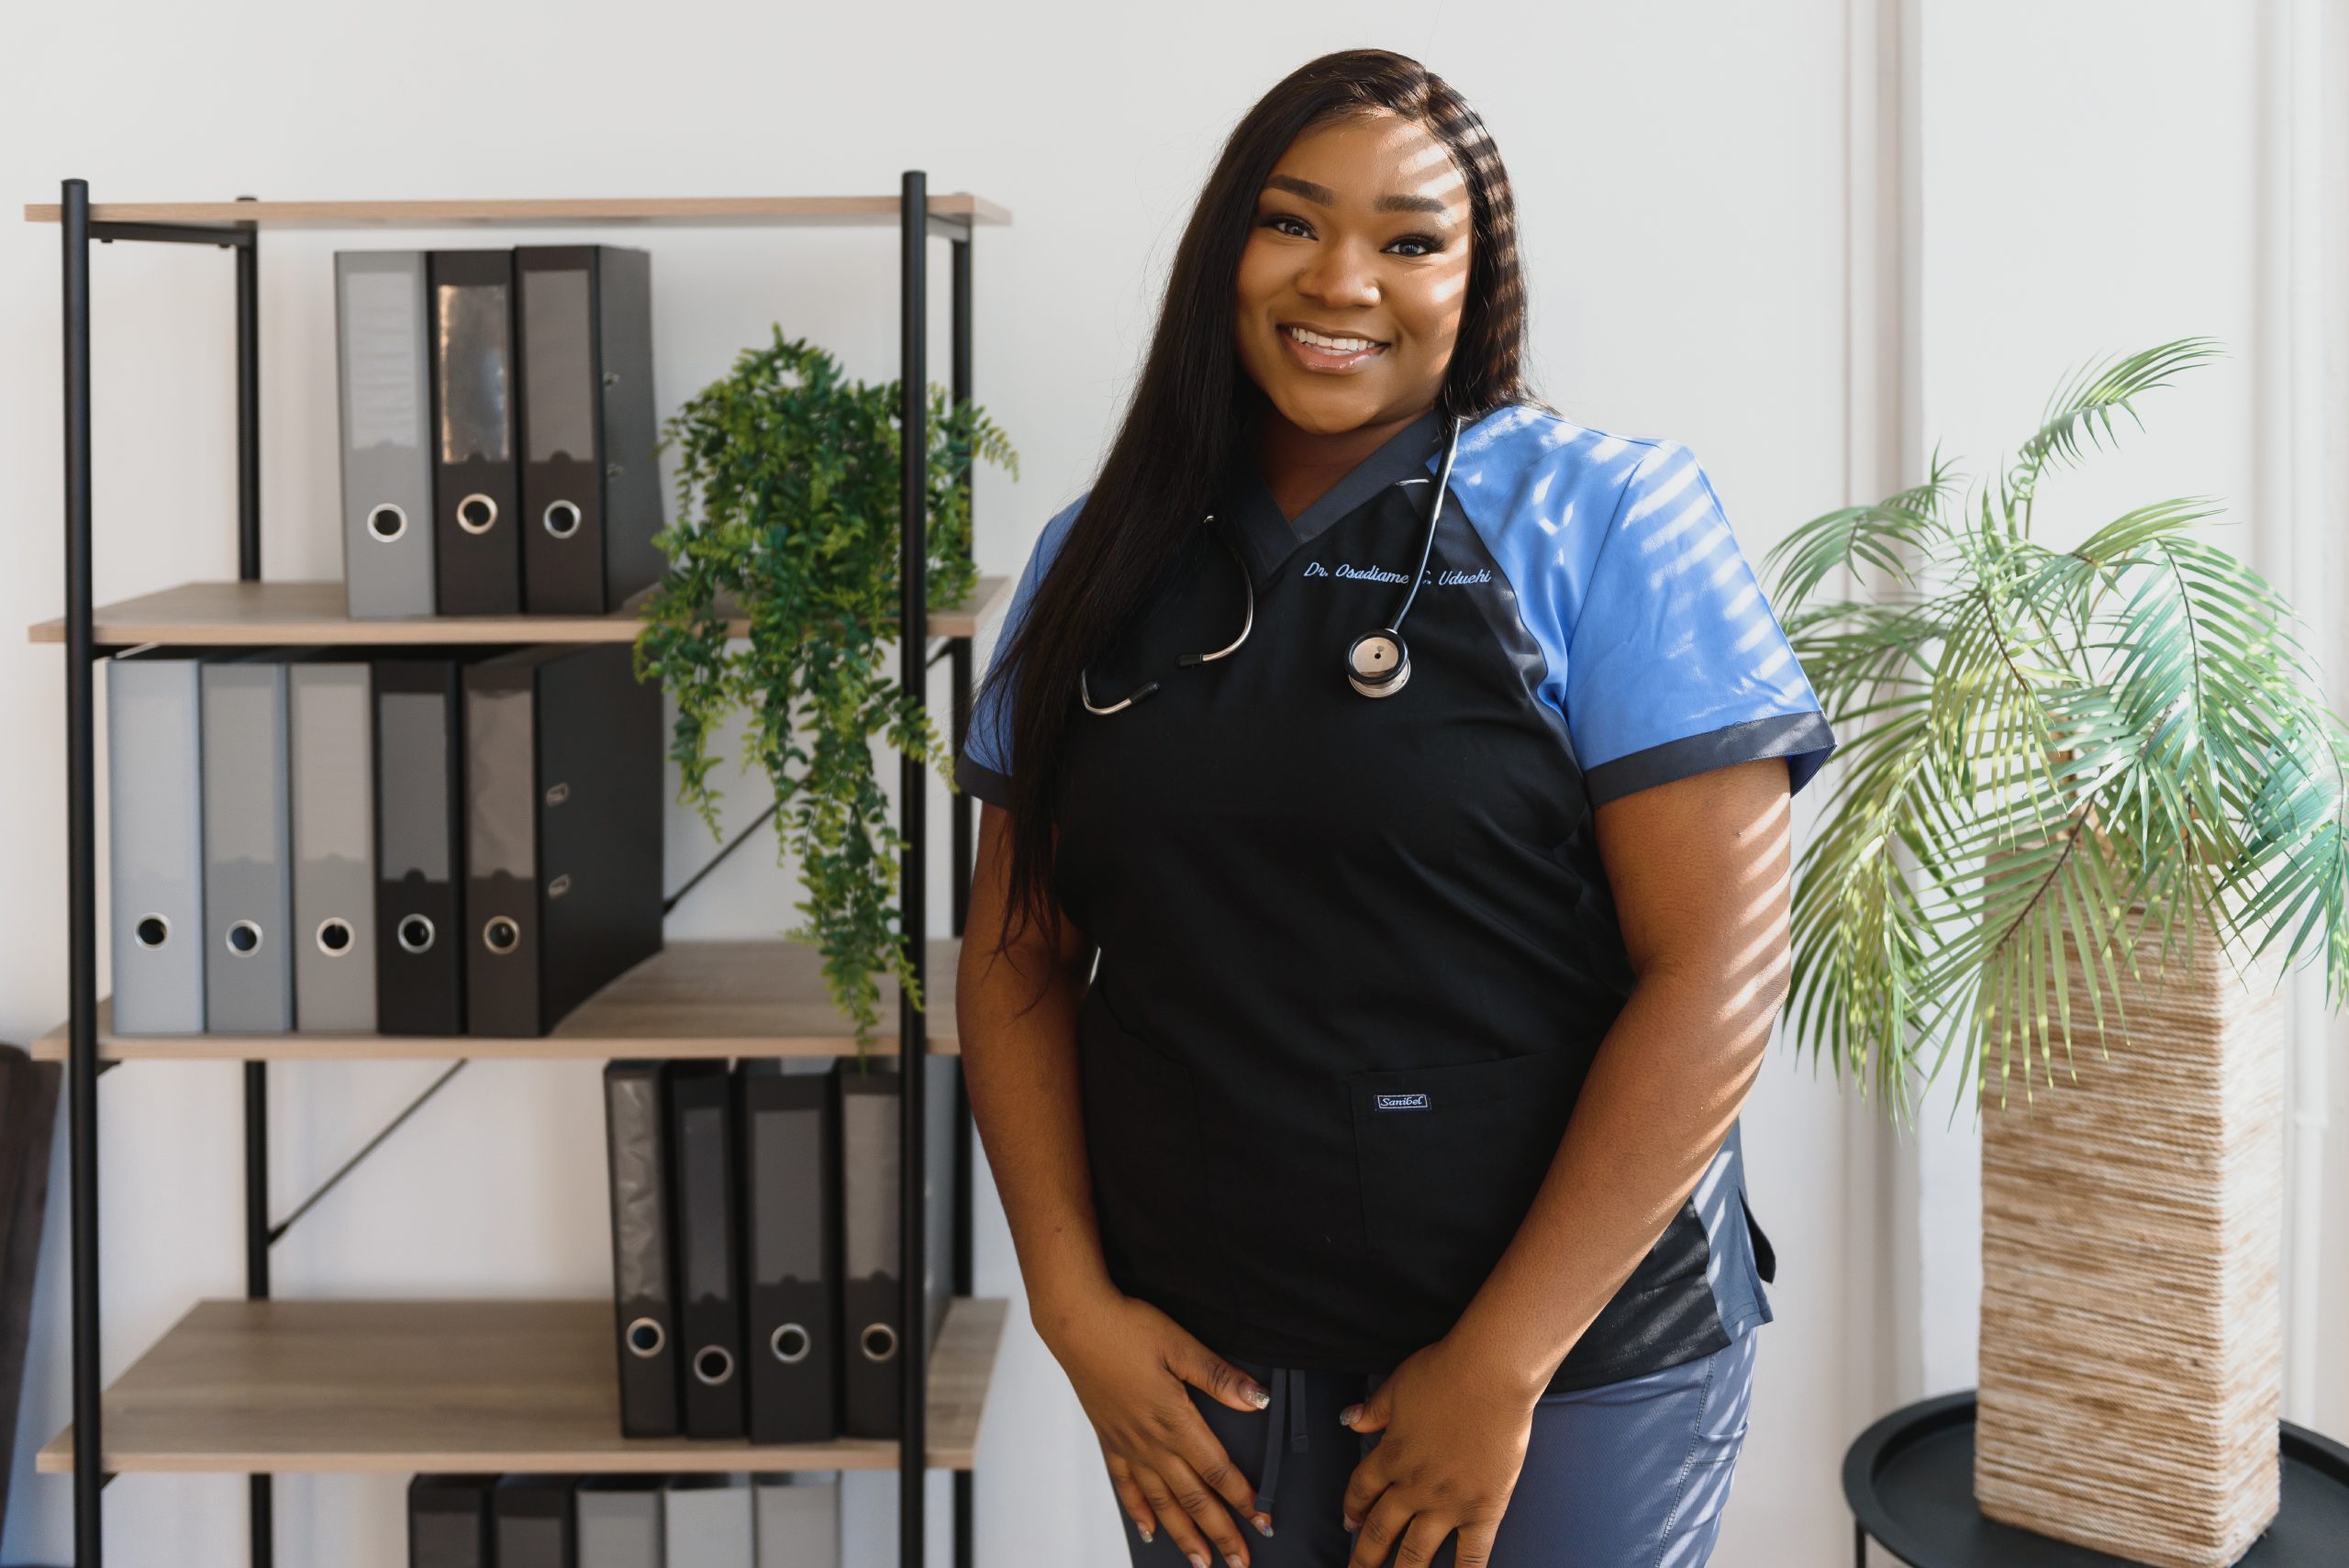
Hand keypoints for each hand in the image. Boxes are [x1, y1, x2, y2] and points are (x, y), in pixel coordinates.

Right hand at [1043, 1288, 1273, 1567]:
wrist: (1075, 1323)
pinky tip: (1150, 1532)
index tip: (1265, 1522)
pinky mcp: (1108, 1438)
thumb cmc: (1128, 1327)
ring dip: (1185, 1535)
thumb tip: (1258, 1400)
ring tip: (1203, 1563)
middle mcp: (1152, 1442)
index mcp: (1175, 1420)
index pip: (1218, 1471)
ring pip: (1162, 1502)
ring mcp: (1128, 1444)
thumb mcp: (1180, 1344)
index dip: (1244, 1499)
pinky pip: (1126, 1485)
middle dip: (1221, 1533)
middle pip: (1193, 1499)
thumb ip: (1219, 1377)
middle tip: (1241, 1563)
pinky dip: (1140, 1511)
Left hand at [1337, 1333, 1539, 1567]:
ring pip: (1415, 1552)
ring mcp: (1448, 1503)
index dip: (1352, 1509)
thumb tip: (1350, 1418)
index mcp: (1392, 1454)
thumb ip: (1373, 1409)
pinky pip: (1471, 1556)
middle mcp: (1414, 1485)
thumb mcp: (1398, 1385)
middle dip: (1364, 1556)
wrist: (1492, 1374)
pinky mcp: (1484, 1509)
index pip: (1361, 1490)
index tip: (1348, 1523)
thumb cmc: (1447, 1371)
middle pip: (1380, 1530)